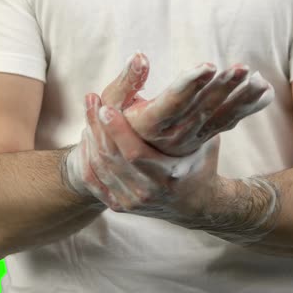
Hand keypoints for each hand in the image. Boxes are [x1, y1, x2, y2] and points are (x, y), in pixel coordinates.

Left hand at [82, 93, 223, 224]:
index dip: (117, 130)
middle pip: (112, 158)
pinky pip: (94, 181)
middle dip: (98, 127)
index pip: (134, 153)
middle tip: (91, 99)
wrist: (197, 204)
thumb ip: (195, 121)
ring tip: (89, 111)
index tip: (106, 107)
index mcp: (168, 177)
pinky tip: (87, 135)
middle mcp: (147, 193)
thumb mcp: (205, 143)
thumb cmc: (201, 164)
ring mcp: (132, 202)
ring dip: (90, 138)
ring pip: (99, 168)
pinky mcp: (120, 206)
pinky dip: (87, 157)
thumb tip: (190, 86)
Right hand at [101, 52, 274, 155]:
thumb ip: (125, 83)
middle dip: (224, 88)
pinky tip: (266, 92)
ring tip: (260, 80)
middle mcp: (174, 136)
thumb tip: (140, 56)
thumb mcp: (112, 107)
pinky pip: (228, 122)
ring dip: (242, 99)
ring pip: (220, 118)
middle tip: (242, 68)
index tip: (207, 67)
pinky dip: (248, 107)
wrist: (132, 166)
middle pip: (202, 110)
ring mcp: (192, 139)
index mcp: (150, 126)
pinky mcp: (204, 137)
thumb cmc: (118, 128)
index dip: (189, 86)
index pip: (172, 104)